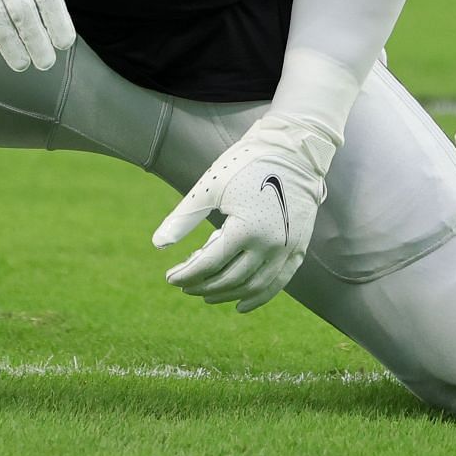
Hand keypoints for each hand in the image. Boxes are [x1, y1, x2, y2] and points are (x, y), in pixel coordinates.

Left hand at [152, 115, 331, 312]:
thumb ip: (183, 218)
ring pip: (255, 286)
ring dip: (227, 295)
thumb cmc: (245, 164)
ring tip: (206, 294)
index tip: (169, 277)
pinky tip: (240, 305)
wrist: (292, 150)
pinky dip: (259, 296)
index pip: (210, 263)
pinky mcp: (299, 247)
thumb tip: (157, 245)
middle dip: (204, 286)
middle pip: (231, 280)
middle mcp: (270, 244)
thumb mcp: (209, 187)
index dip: (187, 274)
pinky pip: (279, 282)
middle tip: (184, 285)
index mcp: (246, 228)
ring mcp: (288, 248)